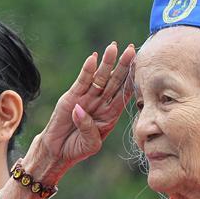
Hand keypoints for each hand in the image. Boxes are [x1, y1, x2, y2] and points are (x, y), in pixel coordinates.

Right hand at [30, 41, 135, 176]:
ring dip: (107, 63)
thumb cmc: (78, 149)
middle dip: (123, 65)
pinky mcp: (72, 96)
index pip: (124, 94)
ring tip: (113, 47)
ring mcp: (87, 98)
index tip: (141, 67)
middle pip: (115, 81)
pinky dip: (87, 70)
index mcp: (111, 114)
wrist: (58, 151)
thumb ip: (89, 129)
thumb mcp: (91, 144)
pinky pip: (82, 81)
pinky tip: (93, 58)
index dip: (132, 80)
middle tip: (132, 49)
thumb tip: (79, 109)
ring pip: (100, 77)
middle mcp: (101, 103)